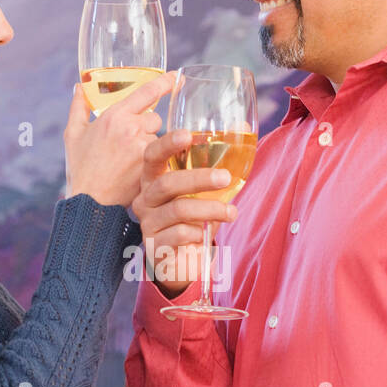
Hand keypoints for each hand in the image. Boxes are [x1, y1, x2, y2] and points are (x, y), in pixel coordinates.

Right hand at [63, 71, 174, 209]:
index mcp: (114, 116)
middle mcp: (131, 128)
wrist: (90, 202)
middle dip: (146, 126)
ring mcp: (143, 149)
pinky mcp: (152, 167)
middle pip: (155, 117)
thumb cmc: (80, 168)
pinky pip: (162, 158)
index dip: (165, 82)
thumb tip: (79, 87)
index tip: (176, 77)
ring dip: (150, 145)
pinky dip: (155, 163)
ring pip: (159, 138)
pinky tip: (138, 171)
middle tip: (130, 143)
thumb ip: (78, 107)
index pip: (147, 91)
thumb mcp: (73, 135)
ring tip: (130, 161)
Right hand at [132, 128, 238, 296]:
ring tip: (232, 212)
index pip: (152, 156)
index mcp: (153, 179)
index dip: (167, 144)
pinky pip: (179, 234)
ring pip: (178, 209)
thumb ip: (216, 165)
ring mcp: (148, 222)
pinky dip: (198, 232)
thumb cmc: (191, 218)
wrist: (179, 258)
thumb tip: (241, 127)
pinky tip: (206, 234)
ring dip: (210, 209)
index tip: (188, 135)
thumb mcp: (203, 192)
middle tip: (225, 177)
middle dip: (199, 178)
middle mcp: (145, 198)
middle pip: (167, 183)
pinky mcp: (155, 245)